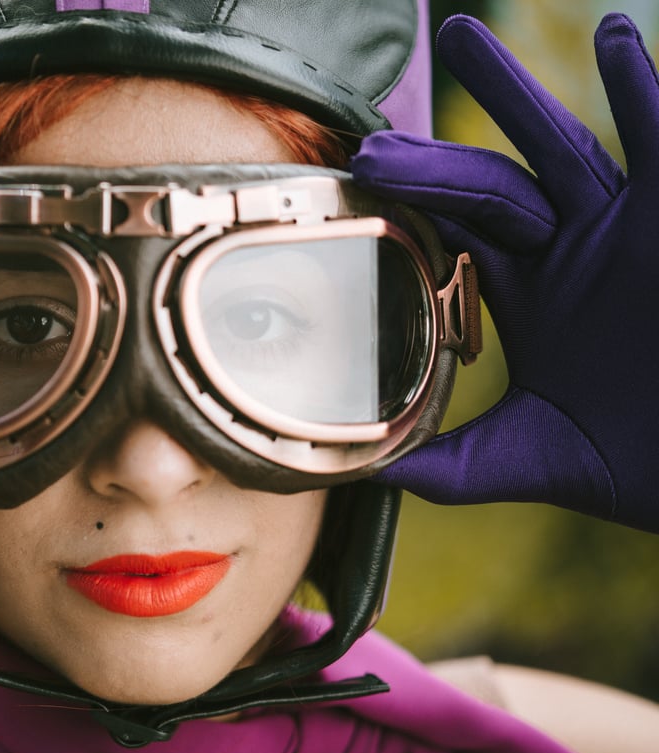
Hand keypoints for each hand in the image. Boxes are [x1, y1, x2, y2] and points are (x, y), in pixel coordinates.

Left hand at [351, 14, 658, 532]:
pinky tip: (618, 43)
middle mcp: (565, 249)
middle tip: (385, 116)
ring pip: (562, 145)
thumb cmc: (636, 463)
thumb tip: (368, 472)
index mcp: (523, 292)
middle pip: (489, 179)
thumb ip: (452, 465)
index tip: (359, 170)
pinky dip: (648, 97)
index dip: (409, 198)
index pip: (453, 231)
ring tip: (469, 33)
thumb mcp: (530, 458)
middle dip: (435, 148)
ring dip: (518, 91)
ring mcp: (624, 228)